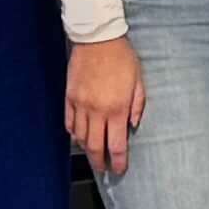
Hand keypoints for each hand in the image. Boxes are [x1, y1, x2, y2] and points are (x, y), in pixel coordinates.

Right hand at [66, 31, 143, 177]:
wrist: (97, 39)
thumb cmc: (122, 58)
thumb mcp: (138, 81)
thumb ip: (137, 106)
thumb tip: (133, 126)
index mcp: (118, 108)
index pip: (117, 145)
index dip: (118, 161)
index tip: (119, 169)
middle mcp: (98, 111)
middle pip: (96, 147)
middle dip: (99, 162)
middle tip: (103, 169)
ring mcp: (81, 105)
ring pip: (81, 137)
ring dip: (87, 149)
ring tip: (93, 154)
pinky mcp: (70, 98)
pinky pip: (70, 123)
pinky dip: (75, 133)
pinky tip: (80, 136)